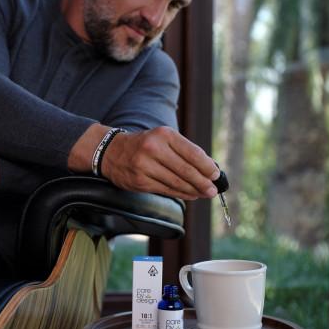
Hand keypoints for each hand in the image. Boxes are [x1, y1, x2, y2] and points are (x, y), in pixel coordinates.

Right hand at [101, 126, 219, 199]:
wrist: (111, 152)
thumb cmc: (144, 145)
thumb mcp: (162, 138)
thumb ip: (184, 150)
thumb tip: (208, 168)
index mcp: (163, 135)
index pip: (192, 153)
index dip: (207, 166)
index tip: (216, 175)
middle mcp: (153, 149)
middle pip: (186, 170)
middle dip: (203, 182)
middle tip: (213, 190)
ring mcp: (145, 166)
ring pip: (177, 182)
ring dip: (193, 190)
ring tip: (204, 193)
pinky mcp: (140, 181)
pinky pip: (166, 190)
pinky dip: (181, 194)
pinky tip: (189, 194)